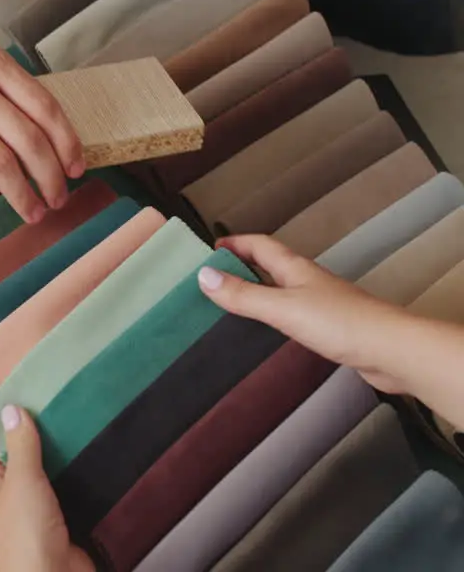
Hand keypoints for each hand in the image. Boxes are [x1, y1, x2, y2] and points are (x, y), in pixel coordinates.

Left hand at [0, 404, 94, 571]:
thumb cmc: (26, 533)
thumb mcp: (21, 481)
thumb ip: (20, 445)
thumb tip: (11, 408)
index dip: (4, 418)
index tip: (23, 388)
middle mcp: (8, 493)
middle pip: (21, 453)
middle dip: (39, 430)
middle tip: (59, 395)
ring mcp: (35, 505)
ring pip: (47, 468)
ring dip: (62, 449)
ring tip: (79, 413)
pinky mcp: (62, 514)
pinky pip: (67, 484)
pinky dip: (78, 469)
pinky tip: (91, 446)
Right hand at [196, 235, 412, 393]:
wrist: (392, 351)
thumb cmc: (340, 323)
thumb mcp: (283, 308)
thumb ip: (243, 295)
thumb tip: (203, 276)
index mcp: (295, 269)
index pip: (259, 245)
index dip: (234, 243)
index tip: (208, 250)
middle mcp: (306, 281)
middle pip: (268, 265)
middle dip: (240, 265)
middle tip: (211, 278)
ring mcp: (318, 303)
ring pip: (279, 290)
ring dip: (254, 291)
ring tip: (228, 304)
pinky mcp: (327, 327)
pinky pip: (290, 313)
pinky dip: (271, 315)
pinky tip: (265, 331)